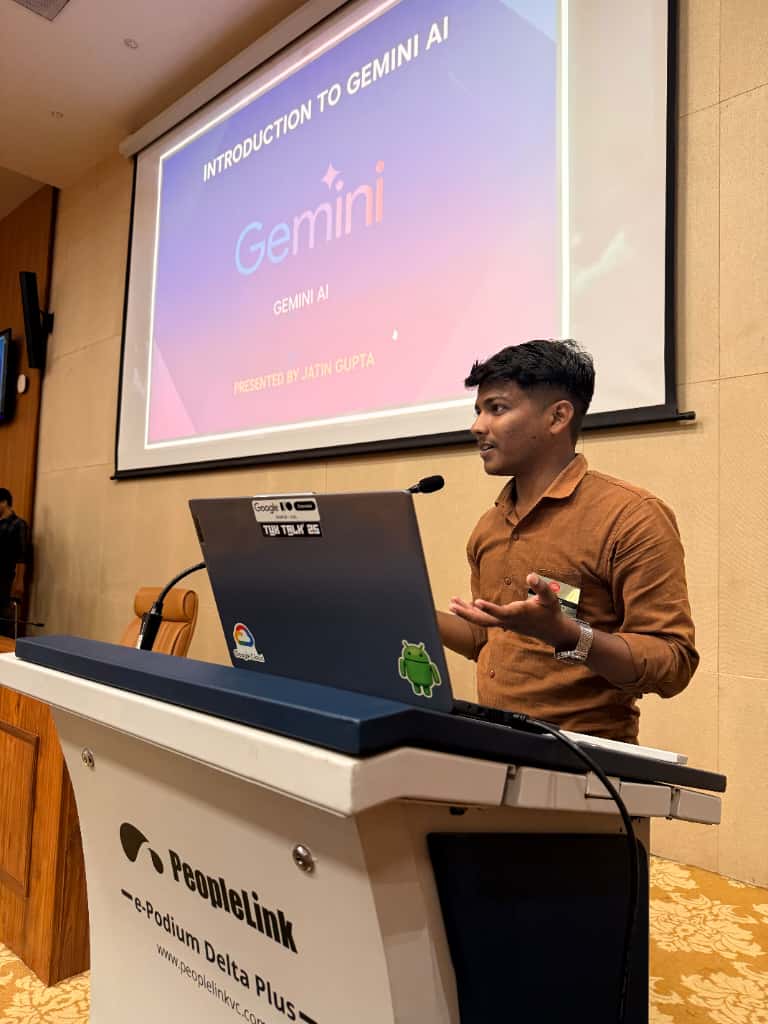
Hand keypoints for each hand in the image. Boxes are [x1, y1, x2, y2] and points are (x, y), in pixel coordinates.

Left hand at [448, 573, 579, 648]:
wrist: (552, 631)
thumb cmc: (550, 611)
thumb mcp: (550, 598)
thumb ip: (541, 586)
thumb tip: (530, 575)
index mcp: (519, 614)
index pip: (501, 613)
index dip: (489, 608)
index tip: (476, 601)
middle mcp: (508, 621)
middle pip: (484, 621)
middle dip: (467, 614)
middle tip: (452, 605)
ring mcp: (504, 624)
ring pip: (482, 621)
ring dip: (466, 613)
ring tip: (451, 603)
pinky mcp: (503, 623)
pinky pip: (485, 620)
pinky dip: (473, 613)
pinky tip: (464, 606)